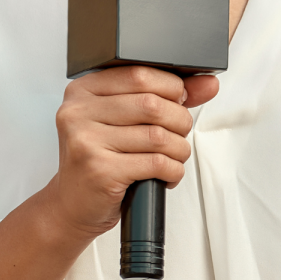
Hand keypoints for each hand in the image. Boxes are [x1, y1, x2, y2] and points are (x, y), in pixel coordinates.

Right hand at [45, 66, 219, 236]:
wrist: (72, 205)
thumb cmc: (101, 160)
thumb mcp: (125, 121)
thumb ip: (166, 97)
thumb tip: (208, 84)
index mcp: (83, 91)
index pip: (139, 74)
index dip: (171, 87)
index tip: (178, 101)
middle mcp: (78, 113)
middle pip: (152, 104)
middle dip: (179, 121)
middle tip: (178, 135)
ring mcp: (86, 142)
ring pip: (159, 136)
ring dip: (179, 149)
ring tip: (172, 157)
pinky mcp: (99, 171)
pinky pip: (157, 163)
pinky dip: (173, 170)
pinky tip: (165, 174)